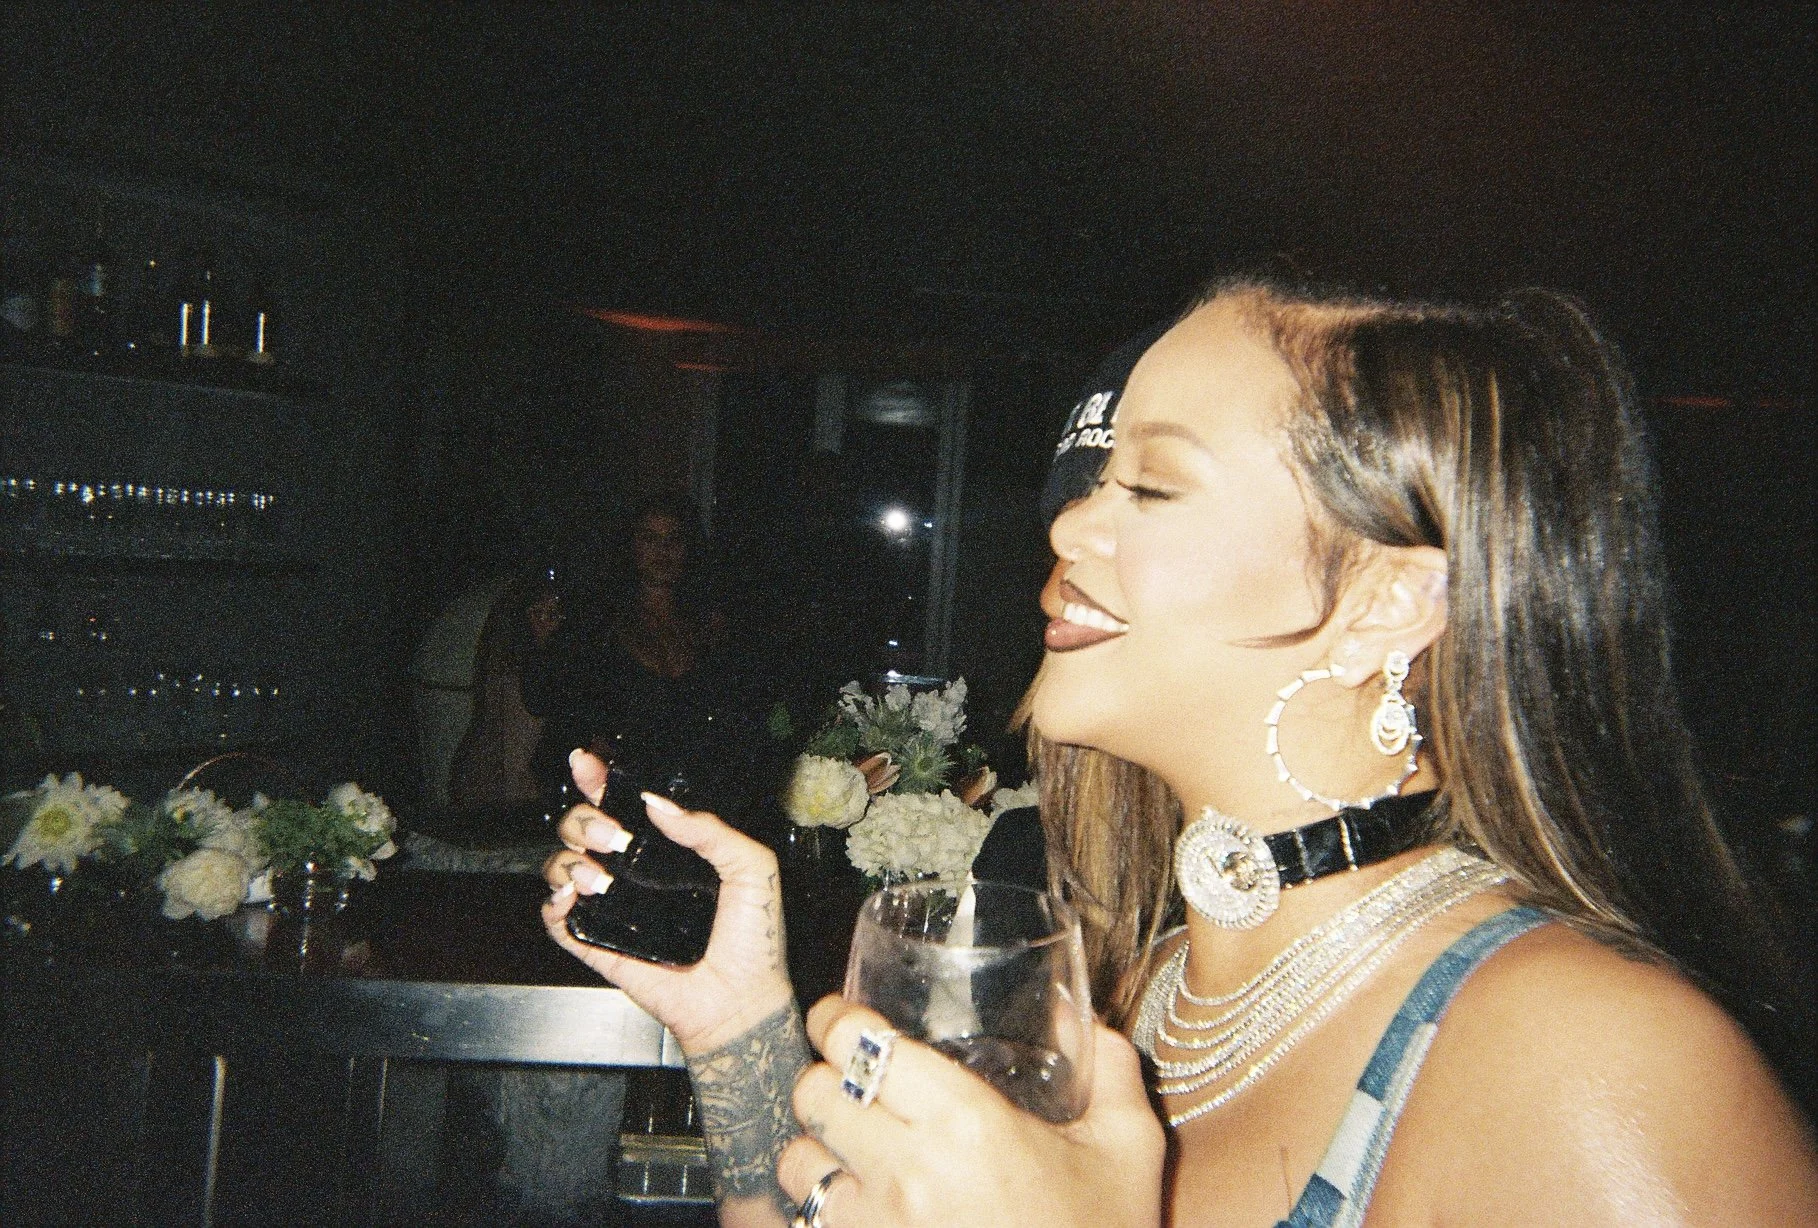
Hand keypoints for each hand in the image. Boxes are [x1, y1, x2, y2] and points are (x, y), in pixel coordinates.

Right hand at [542, 748, 794, 1054]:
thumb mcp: (750, 867)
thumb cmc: (754, 938)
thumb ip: (708, 830)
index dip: (598, 780)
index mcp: (667, 849)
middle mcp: (634, 872)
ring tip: (600, 877)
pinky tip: (571, 897)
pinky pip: (556, 917)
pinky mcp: (596, 944)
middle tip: (613, 836)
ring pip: (561, 864)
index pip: (621, 804)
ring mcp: (612, 907)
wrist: (740, 1000)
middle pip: (581, 826)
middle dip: (585, 819)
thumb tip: (656, 804)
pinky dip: (553, 902)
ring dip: (569, 861)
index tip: (586, 763)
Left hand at [776, 996, 1164, 1227]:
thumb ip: (1111, 1066)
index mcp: (967, 1122)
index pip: (860, 1045)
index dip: (837, 1020)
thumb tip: (1075, 1014)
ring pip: (797, 1163)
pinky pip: (811, 1224)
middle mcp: (908, 1173)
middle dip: (825, 1078)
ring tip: (849, 1147)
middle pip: (813, 1095)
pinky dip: (825, 1208)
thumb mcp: (1129, 1149)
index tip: (839, 1017)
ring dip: (816, 1148)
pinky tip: (859, 1205)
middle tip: (849, 1079)